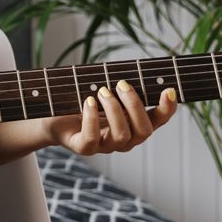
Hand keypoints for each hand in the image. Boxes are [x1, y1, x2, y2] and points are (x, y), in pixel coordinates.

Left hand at [47, 80, 177, 154]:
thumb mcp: (104, 92)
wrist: (53, 117)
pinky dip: (91, 118)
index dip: (166, 108)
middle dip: (134, 105)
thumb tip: (132, 72)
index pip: (158, 121)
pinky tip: (88, 101)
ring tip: (102, 91)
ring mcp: (105, 146)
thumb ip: (121, 87)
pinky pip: (92, 139)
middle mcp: (124, 139)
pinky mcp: (84, 148)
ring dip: (114, 110)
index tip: (168, 90)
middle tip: (120, 84)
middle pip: (144, 130)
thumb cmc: (82, 101)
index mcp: (134, 125)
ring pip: (121, 135)